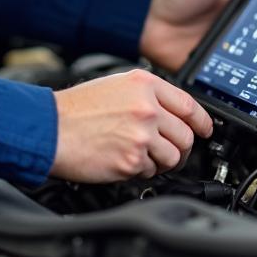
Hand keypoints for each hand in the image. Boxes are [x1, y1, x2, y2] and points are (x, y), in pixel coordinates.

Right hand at [50, 69, 212, 181]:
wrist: (50, 128)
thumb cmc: (75, 109)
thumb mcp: (115, 85)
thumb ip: (146, 95)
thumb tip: (171, 112)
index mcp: (144, 84)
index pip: (189, 105)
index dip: (202, 122)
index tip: (205, 130)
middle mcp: (147, 107)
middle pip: (186, 135)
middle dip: (180, 147)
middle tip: (167, 150)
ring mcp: (141, 135)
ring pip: (173, 157)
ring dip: (161, 162)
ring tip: (141, 156)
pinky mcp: (131, 160)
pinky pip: (151, 172)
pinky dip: (141, 171)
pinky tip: (123, 160)